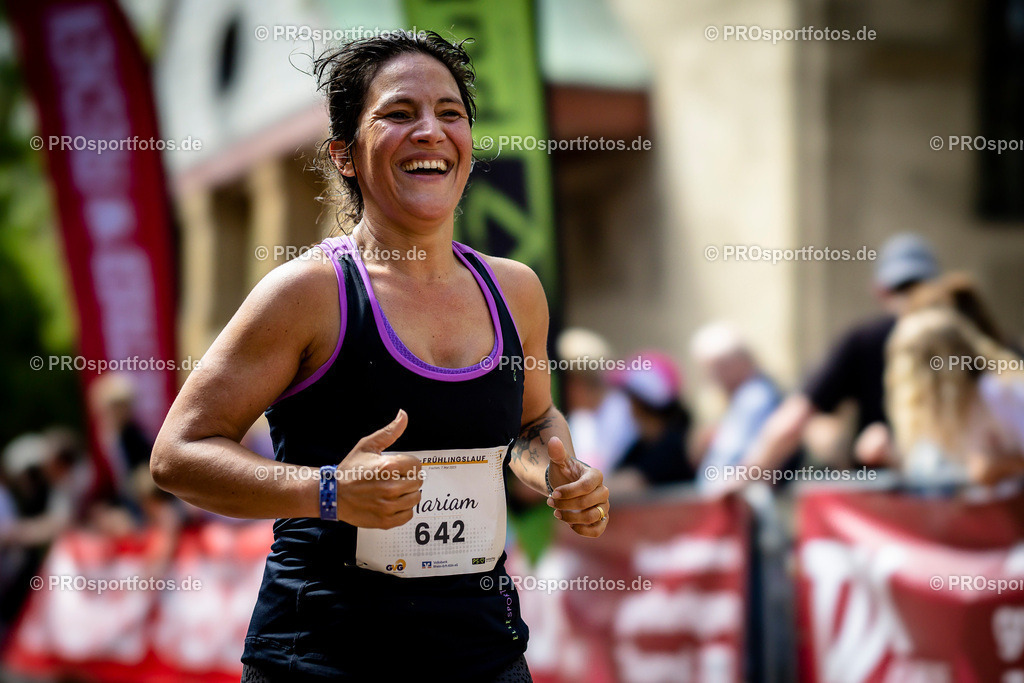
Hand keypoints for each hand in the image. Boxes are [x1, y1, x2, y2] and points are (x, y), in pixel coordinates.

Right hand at [335, 410, 421, 528]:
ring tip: (393, 490)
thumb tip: (404, 415)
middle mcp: (390, 487)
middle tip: (394, 478)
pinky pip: (408, 514)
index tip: (399, 467)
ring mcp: (388, 506)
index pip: (417, 465)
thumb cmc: (350, 470)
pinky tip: (391, 502)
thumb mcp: (367, 446)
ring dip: (407, 494)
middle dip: (408, 478)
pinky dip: (403, 509)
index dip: (409, 464)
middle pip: (418, 482)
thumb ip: (389, 432)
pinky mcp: (386, 520)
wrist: (333, 495)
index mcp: (388, 466)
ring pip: (415, 498)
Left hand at [546, 436, 608, 536]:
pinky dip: (583, 530)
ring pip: (592, 517)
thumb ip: (556, 452)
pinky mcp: (601, 520)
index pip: (586, 486)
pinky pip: (598, 530)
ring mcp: (603, 506)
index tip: (552, 494)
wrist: (566, 485)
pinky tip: (569, 524)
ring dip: (571, 518)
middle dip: (566, 505)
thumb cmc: (563, 472)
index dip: (568, 492)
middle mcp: (603, 491)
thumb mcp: (558, 461)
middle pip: (588, 503)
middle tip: (550, 502)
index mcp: (595, 475)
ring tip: (556, 513)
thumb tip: (553, 440)